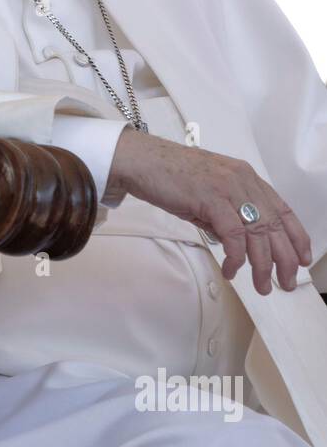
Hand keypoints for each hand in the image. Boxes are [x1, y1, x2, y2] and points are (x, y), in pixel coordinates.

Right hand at [107, 129, 311, 295]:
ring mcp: (229, 188)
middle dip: (285, 259)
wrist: (143, 161)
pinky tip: (231, 270)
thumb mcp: (208, 194)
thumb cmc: (170, 176)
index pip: (283, 209)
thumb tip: (236, 243)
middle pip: (276, 225)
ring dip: (262, 265)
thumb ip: (226, 215)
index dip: (297, 236)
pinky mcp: (212, 198)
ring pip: (258, 234)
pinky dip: (236, 257)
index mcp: (246, 178)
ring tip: (262, 285)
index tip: (303, 258)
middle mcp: (244, 181)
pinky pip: (234, 235)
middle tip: (286, 282)